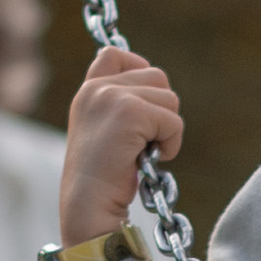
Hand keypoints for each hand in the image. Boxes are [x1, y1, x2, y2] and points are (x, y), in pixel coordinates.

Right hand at [64, 44, 182, 243]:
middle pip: (157, 76)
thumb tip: (160, 92)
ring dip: (167, 130)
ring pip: (169, 98)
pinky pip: (173, 120)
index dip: (139, 72)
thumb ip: (121, 106)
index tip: (142, 109)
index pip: (116, 54)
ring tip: (144, 153)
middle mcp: (96, 88)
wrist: (88, 207)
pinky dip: (170, 144)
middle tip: (144, 142)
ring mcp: (112, 97)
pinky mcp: (130, 112)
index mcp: (87, 91)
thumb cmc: (102, 181)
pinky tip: (149, 160)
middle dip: (161, 110)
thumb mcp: (105, 132)